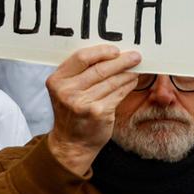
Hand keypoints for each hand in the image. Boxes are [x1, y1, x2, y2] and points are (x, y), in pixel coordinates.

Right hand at [45, 45, 144, 177]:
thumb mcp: (66, 90)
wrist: (72, 143)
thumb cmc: (72, 112)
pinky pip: (118, 93)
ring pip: (112, 80)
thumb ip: (79, 73)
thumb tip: (108, 53)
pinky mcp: (98, 112)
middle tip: (135, 56)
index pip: (82, 57)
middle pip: (100, 68)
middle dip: (121, 61)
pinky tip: (132, 81)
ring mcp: (82, 103)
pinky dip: (128, 85)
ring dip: (128, 73)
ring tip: (136, 68)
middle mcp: (67, 91)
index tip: (116, 50)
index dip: (102, 51)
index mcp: (57, 80)